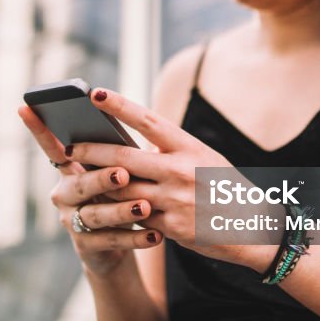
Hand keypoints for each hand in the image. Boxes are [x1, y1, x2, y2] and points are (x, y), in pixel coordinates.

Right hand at [17, 102, 161, 277]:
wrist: (116, 244)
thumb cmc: (117, 193)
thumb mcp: (113, 170)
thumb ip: (114, 154)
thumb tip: (125, 127)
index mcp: (69, 170)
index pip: (52, 146)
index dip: (38, 129)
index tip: (25, 107)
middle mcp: (64, 194)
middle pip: (80, 184)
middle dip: (101, 178)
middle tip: (123, 174)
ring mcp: (73, 221)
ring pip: (97, 215)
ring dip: (121, 211)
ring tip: (145, 207)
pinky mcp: (87, 246)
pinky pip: (112, 241)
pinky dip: (134, 238)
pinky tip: (155, 233)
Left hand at [63, 87, 251, 264]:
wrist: (252, 226)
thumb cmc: (223, 186)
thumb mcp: (204, 158)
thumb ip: (171, 151)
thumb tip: (133, 145)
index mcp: (189, 147)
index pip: (148, 120)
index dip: (119, 105)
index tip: (94, 93)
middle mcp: (181, 170)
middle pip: (124, 157)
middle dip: (91, 151)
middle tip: (68, 146)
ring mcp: (174, 200)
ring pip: (122, 189)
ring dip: (98, 183)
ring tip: (78, 176)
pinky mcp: (170, 227)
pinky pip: (134, 217)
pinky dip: (118, 211)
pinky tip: (104, 207)